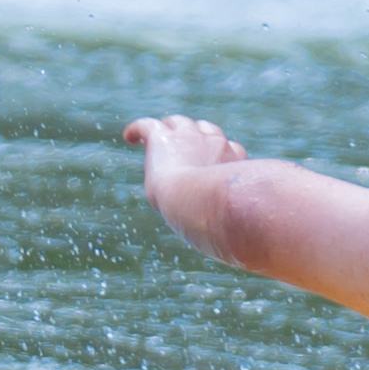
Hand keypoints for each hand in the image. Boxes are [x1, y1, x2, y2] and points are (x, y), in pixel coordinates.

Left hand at [126, 114, 250, 235]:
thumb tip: (239, 246)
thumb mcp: (236, 220)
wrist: (199, 200)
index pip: (232, 150)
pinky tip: (129, 137)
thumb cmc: (222, 218)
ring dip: (170, 130)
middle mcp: (216, 144)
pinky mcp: (163, 138)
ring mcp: (189, 137)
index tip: (214, 169)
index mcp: (235, 162)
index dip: (221, 157)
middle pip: (208, 131)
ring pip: (179, 123)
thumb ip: (235, 223)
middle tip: (184, 149)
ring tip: (158, 140)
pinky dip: (137, 130)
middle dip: (198, 137)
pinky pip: (147, 126)